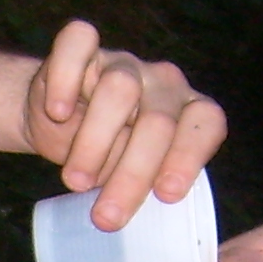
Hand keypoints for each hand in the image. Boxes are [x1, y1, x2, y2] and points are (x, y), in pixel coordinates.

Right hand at [23, 19, 226, 230]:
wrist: (56, 119)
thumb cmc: (103, 155)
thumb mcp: (127, 173)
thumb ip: (138, 182)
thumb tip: (125, 206)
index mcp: (187, 112)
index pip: (206, 124)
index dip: (189, 157)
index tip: (167, 195)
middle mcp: (163, 82)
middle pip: (158, 121)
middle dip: (132, 174)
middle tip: (106, 217)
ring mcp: (124, 61)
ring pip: (119, 89)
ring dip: (95, 143)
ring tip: (75, 181)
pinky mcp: (84, 47)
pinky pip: (79, 44)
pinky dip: (66, 80)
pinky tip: (57, 112)